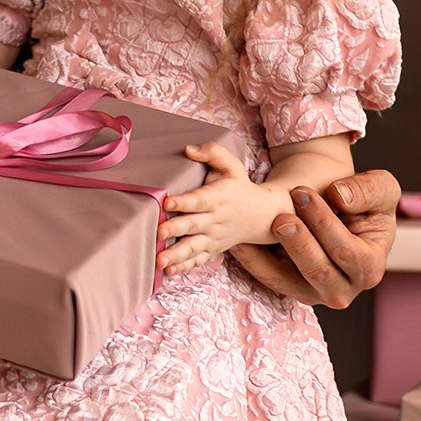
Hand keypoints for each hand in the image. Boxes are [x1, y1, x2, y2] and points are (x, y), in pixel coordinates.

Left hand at [158, 141, 284, 274]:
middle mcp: (215, 220)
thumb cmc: (239, 186)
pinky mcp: (212, 249)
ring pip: (194, 248)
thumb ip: (211, 152)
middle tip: (158, 233)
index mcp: (217, 198)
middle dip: (175, 230)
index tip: (167, 202)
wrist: (262, 215)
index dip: (183, 201)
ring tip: (159, 261)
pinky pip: (198, 260)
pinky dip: (184, 266)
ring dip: (176, 255)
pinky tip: (168, 271)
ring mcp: (213, 237)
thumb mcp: (231, 165)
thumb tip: (188, 149)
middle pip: (192, 225)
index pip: (199, 200)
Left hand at [229, 167, 400, 308]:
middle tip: (280, 217)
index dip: (324, 223)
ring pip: (290, 282)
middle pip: (319, 272)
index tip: (301, 193)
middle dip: (299, 243)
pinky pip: (269, 279)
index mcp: (371, 265)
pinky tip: (238, 242)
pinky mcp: (290, 285)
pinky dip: (252, 262)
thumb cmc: (360, 198)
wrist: (333, 203)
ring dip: (269, 259)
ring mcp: (315, 290)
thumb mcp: (379, 187)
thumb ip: (369, 190)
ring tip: (251, 232)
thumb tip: (340, 198)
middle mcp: (345, 286)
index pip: (347, 252)